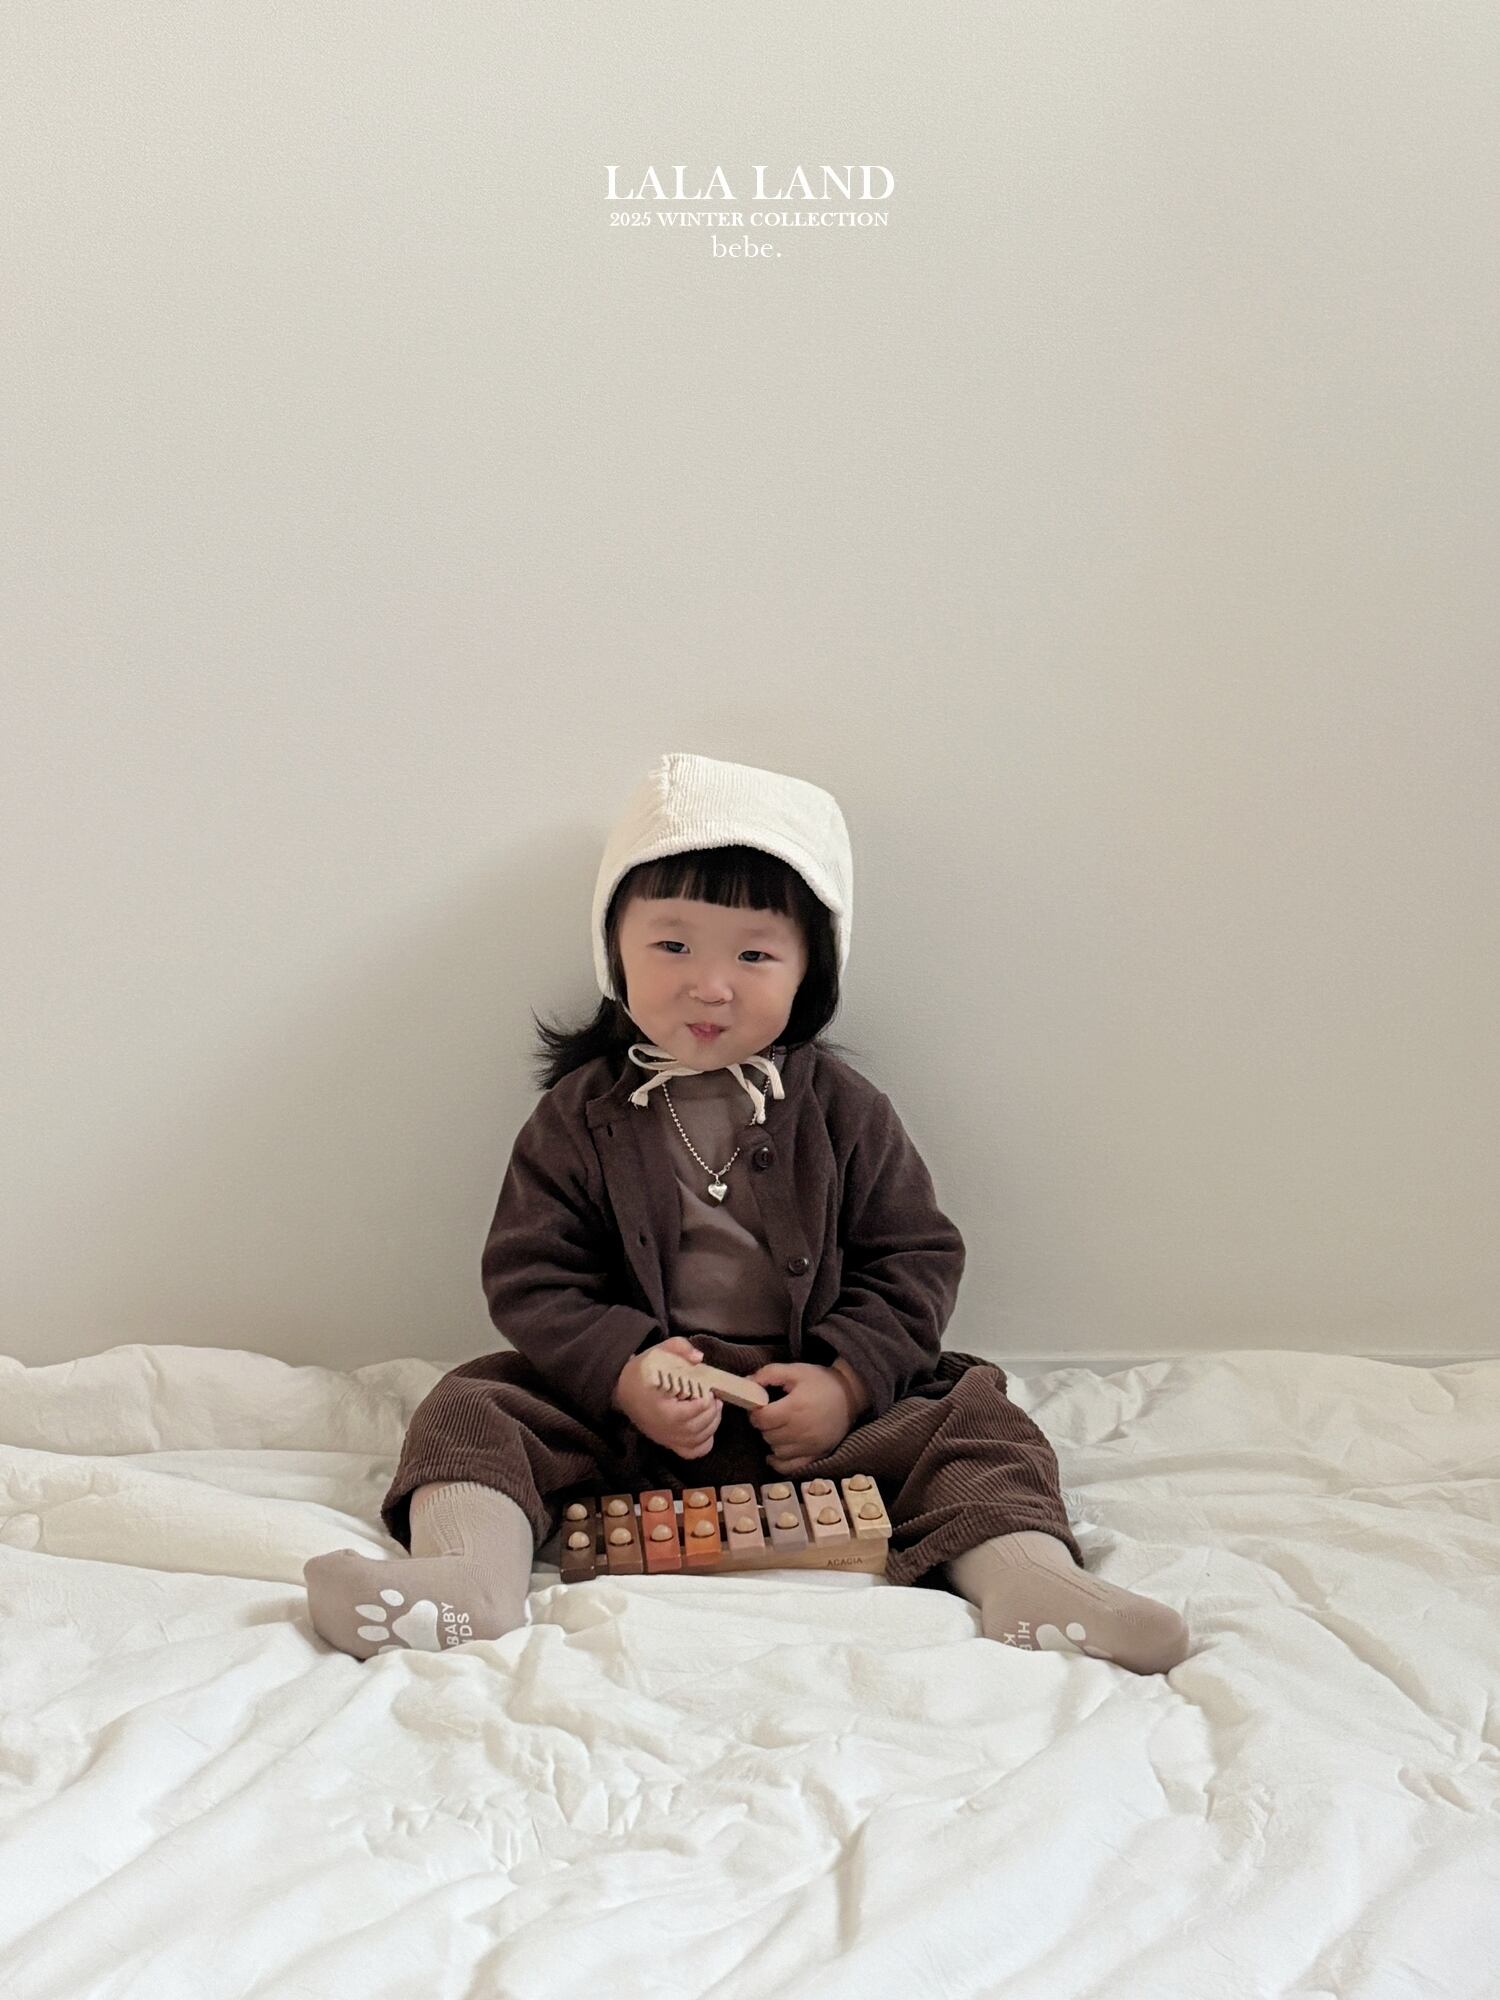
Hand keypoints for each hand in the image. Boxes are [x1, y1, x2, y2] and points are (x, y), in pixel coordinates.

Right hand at [613, 1337, 724, 1459]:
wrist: (623, 1391)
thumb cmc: (642, 1372)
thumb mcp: (657, 1352)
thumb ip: (679, 1348)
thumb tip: (698, 1358)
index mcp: (659, 1408)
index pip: (688, 1413)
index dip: (705, 1402)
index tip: (709, 1390)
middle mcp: (663, 1429)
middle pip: (696, 1428)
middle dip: (712, 1412)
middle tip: (715, 1397)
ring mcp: (666, 1439)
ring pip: (698, 1440)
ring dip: (713, 1424)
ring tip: (714, 1408)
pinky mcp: (669, 1444)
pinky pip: (692, 1452)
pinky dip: (705, 1443)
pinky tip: (707, 1426)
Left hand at [746, 1362, 851, 1474]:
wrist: (851, 1395)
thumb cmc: (821, 1381)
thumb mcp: (795, 1370)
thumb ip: (769, 1374)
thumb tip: (746, 1383)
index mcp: (794, 1408)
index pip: (761, 1419)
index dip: (755, 1412)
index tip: (760, 1406)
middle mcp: (801, 1431)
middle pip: (767, 1435)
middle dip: (764, 1425)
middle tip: (771, 1415)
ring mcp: (810, 1446)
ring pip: (776, 1451)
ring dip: (773, 1440)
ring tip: (780, 1428)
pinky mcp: (817, 1456)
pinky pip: (790, 1467)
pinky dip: (780, 1462)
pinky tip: (778, 1452)